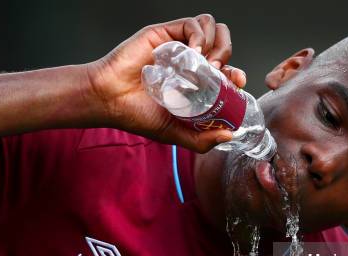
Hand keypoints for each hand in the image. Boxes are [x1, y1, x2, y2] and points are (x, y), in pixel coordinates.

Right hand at [85, 14, 246, 152]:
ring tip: (206, 63)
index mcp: (195, 82)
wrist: (110, 99)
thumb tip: (229, 135)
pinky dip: (200, 35)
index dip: (236, 73)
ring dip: (217, 44)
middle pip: (223, 45)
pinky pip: (194, 23)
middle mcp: (189, 62)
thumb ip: (200, 140)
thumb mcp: (175, 133)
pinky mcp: (166, 33)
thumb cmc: (137, 115)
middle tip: (220, 74)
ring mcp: (178, 46)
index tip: (237, 82)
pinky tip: (194, 52)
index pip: (226, 70)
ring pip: (213, 29)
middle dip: (229, 57)